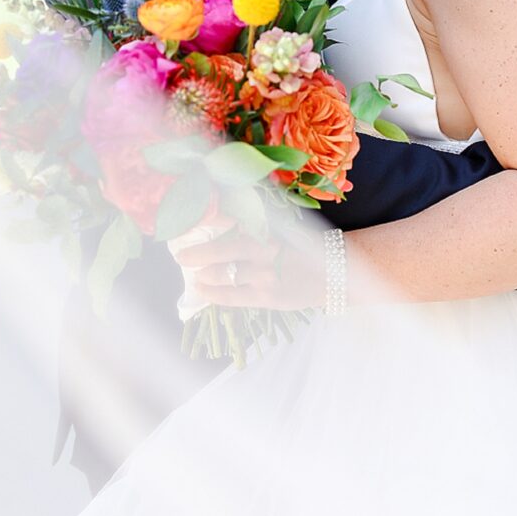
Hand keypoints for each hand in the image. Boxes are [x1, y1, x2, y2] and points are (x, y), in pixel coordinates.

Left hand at [171, 217, 327, 310]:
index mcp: (271, 230)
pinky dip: (214, 293)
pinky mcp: (268, 297)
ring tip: (193, 273)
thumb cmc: (304, 250)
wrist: (336, 274)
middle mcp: (268, 250)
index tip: (190, 221)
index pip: (235, 222)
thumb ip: (257, 225)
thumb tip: (223, 218)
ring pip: (226, 273)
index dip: (211, 221)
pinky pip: (234, 297)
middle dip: (200, 252)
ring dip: (206, 273)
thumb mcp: (284, 231)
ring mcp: (267, 275)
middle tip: (180, 255)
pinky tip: (202, 290)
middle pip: (227, 249)